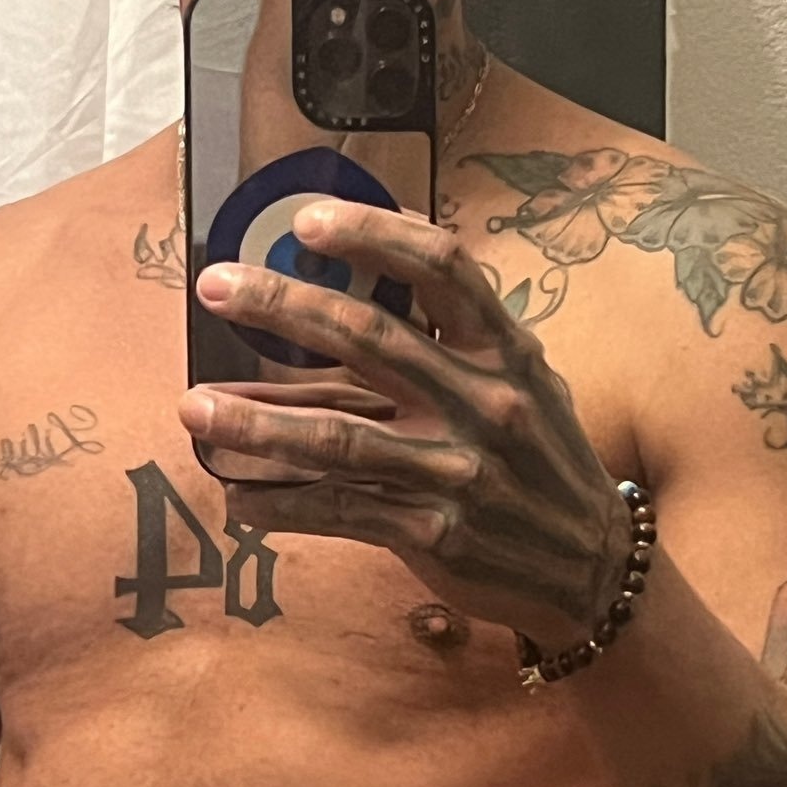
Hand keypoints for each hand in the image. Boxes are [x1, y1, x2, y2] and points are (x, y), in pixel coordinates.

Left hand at [175, 198, 633, 650]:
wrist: (592, 567)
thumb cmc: (538, 460)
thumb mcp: (518, 383)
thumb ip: (443, 341)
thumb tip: (354, 284)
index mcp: (506, 351)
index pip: (442, 268)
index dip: (374, 235)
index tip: (308, 219)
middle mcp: (483, 402)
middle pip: (370, 339)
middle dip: (283, 305)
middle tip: (216, 286)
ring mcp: (457, 470)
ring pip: (338, 438)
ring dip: (256, 422)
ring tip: (193, 407)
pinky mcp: (433, 533)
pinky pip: (339, 512)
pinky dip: (281, 506)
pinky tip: (236, 498)